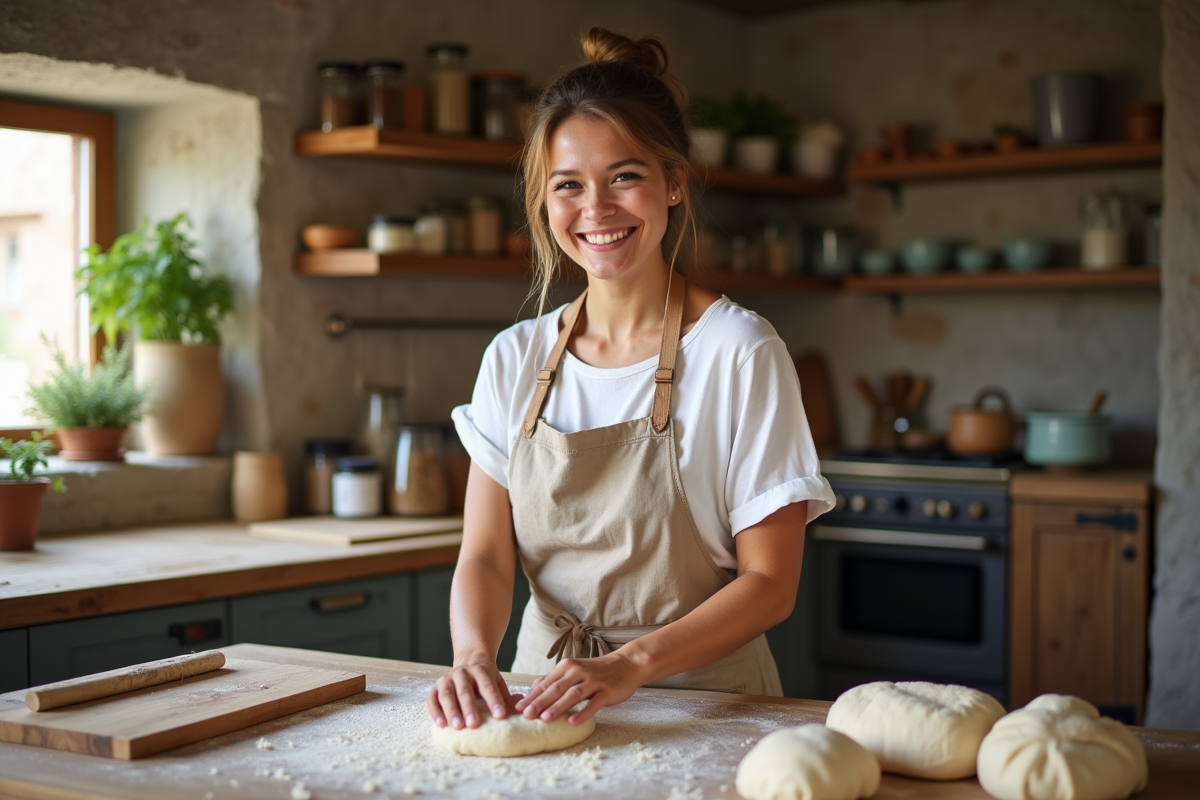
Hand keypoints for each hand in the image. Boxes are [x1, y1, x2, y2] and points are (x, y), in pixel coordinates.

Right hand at [427, 657, 512, 729]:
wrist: (468, 661)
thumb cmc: (486, 679)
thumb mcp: (498, 682)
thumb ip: (507, 696)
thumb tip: (521, 708)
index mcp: (480, 671)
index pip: (488, 686)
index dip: (494, 701)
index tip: (500, 716)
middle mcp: (462, 673)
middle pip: (465, 691)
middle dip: (469, 708)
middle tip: (474, 724)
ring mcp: (446, 679)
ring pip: (447, 695)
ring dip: (451, 711)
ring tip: (457, 727)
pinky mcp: (435, 688)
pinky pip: (432, 700)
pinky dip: (435, 712)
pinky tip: (441, 724)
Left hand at [513, 650, 646, 724]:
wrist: (627, 664)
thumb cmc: (596, 671)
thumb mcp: (574, 670)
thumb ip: (555, 679)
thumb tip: (533, 688)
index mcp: (567, 667)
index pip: (545, 683)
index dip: (531, 696)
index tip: (517, 709)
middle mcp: (578, 672)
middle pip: (556, 689)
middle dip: (539, 702)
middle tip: (526, 715)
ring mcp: (593, 681)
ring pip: (572, 695)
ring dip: (557, 707)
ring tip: (545, 719)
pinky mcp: (606, 691)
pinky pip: (593, 703)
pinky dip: (583, 713)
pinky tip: (573, 722)